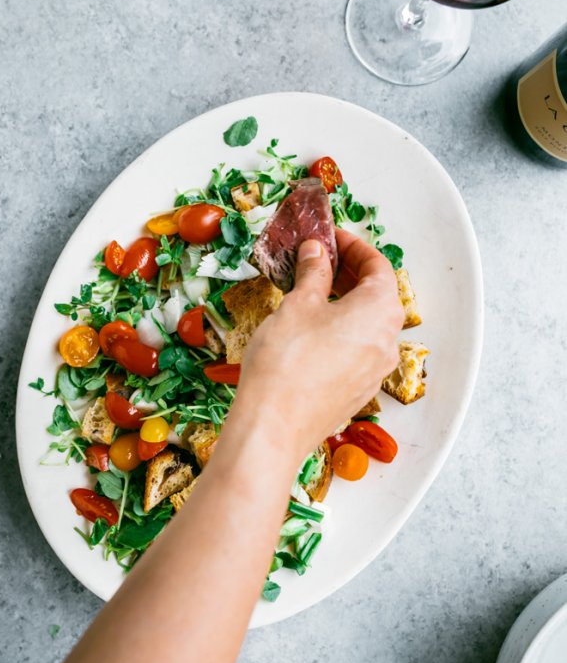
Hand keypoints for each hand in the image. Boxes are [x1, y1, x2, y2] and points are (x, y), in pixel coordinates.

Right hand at [231, 229, 404, 459]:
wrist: (274, 426)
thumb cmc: (287, 361)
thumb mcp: (298, 303)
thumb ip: (313, 272)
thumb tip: (316, 252)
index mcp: (381, 311)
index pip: (377, 265)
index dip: (352, 246)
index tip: (329, 237)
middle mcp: (388, 340)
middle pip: (376, 294)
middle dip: (348, 272)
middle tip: (318, 258)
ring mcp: (376, 369)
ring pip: (367, 323)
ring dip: (343, 301)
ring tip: (310, 290)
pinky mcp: (358, 390)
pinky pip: (357, 348)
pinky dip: (340, 329)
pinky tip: (310, 326)